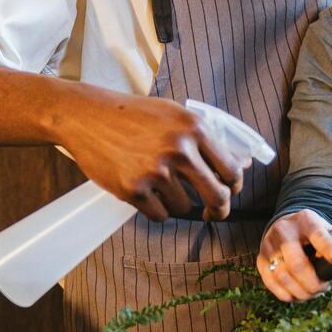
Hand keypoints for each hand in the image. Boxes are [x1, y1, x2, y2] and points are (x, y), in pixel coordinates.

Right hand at [55, 88, 246, 221]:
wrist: (88, 116)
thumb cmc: (134, 116)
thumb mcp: (176, 116)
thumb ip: (208, 140)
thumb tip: (243, 163)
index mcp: (195, 128)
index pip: (231, 170)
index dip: (234, 187)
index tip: (228, 192)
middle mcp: (179, 148)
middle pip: (218, 196)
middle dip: (219, 209)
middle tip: (212, 212)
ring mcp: (156, 170)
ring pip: (185, 207)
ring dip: (176, 202)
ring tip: (157, 182)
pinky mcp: (134, 189)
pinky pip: (160, 215)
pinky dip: (155, 209)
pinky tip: (144, 191)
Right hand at [258, 210, 331, 301]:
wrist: (284, 226)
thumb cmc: (310, 234)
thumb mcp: (326, 234)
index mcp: (305, 221)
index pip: (317, 234)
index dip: (327, 247)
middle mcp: (284, 231)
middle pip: (297, 264)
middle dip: (314, 283)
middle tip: (324, 288)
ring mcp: (269, 246)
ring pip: (284, 278)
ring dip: (303, 292)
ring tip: (314, 292)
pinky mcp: (260, 261)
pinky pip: (273, 285)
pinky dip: (289, 296)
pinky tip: (300, 294)